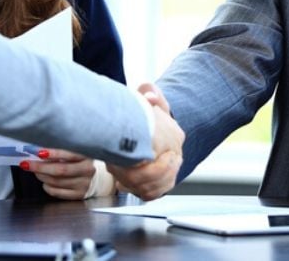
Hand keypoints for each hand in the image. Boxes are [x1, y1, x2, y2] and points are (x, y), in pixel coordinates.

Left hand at [20, 149, 109, 199]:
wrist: (104, 179)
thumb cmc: (89, 162)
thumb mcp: (82, 153)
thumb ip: (67, 153)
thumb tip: (44, 152)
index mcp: (88, 157)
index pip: (68, 154)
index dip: (52, 153)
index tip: (38, 152)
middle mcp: (87, 171)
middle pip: (59, 171)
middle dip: (40, 167)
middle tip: (27, 164)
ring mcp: (83, 185)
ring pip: (56, 182)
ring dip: (42, 176)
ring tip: (35, 171)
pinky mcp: (79, 195)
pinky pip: (58, 193)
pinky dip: (48, 187)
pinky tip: (45, 182)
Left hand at [108, 84, 183, 199]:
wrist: (149, 128)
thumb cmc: (146, 114)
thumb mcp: (147, 98)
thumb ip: (149, 93)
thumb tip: (150, 97)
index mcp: (174, 136)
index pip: (160, 157)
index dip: (137, 161)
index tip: (119, 159)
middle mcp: (176, 156)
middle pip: (155, 176)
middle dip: (130, 174)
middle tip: (113, 167)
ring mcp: (171, 172)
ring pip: (152, 188)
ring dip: (131, 183)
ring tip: (116, 174)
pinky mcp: (164, 184)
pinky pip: (152, 195)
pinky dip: (136, 191)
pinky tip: (124, 183)